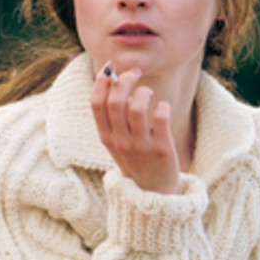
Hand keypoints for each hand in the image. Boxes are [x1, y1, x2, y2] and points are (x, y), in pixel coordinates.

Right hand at [91, 64, 180, 193]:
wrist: (153, 192)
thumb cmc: (135, 159)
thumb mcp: (116, 141)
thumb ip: (113, 116)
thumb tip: (114, 79)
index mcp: (106, 137)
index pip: (96, 103)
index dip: (102, 80)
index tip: (111, 67)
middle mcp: (120, 141)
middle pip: (116, 101)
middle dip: (125, 80)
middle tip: (135, 73)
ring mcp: (140, 146)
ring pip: (137, 107)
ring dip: (144, 91)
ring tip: (149, 93)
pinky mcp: (161, 149)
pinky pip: (160, 118)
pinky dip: (162, 106)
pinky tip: (162, 108)